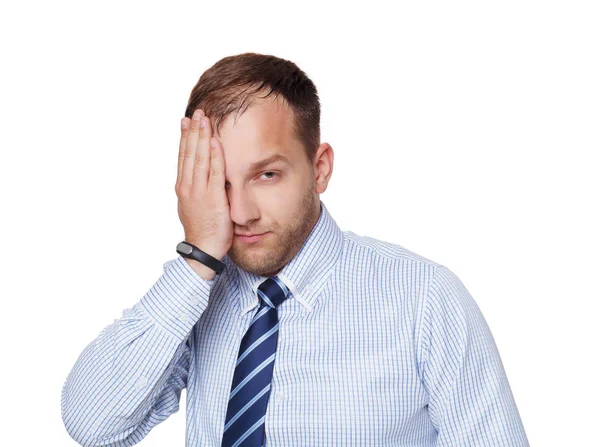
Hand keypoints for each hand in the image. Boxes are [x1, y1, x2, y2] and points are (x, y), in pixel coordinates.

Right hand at [176, 109, 231, 261]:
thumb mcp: (193, 207)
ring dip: (202, 136)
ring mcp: (199, 191)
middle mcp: (188, 186)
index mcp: (183, 187)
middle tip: (196, 112)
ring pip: (200, 157)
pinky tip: (215, 141)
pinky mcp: (213, 197)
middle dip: (193, 130)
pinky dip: (215, 155)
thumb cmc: (202, 231)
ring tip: (204, 118)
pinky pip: (215, 172)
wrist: (202, 250)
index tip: (186, 121)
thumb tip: (198, 180)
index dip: (185, 138)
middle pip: (189, 152)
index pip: (183, 157)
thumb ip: (196, 191)